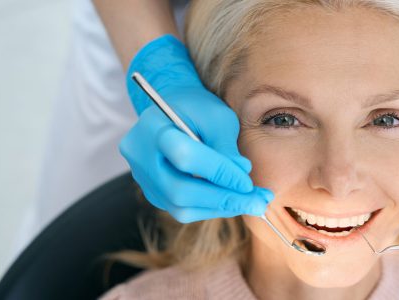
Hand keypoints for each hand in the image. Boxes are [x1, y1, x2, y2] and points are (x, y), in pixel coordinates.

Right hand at [120, 35, 273, 222]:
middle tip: (258, 202)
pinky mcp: (153, 192)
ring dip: (220, 208)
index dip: (219, 173)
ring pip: (180, 207)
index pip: (186, 157)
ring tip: (252, 202)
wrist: (173, 109)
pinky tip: (233, 201)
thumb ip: (228, 148)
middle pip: (179, 190)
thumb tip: (242, 183)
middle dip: (223, 199)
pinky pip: (181, 210)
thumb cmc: (198, 109)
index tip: (249, 183)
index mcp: (153, 128)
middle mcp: (140, 156)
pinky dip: (210, 208)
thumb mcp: (218, 117)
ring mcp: (143, 178)